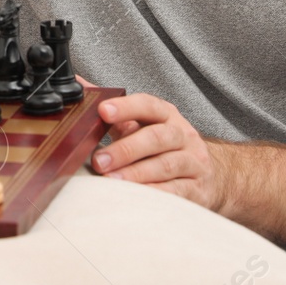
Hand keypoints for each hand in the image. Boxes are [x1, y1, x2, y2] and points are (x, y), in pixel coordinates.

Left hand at [92, 94, 225, 210]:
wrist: (206, 175)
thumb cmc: (163, 149)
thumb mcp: (142, 126)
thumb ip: (113, 111)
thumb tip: (80, 87)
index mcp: (166, 115)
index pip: (148, 105)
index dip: (125, 107)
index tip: (102, 111)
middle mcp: (183, 135)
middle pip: (156, 138)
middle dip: (125, 149)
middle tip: (99, 161)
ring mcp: (193, 162)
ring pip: (166, 165)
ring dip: (136, 174)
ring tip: (111, 181)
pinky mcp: (197, 189)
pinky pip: (176, 192)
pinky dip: (154, 194)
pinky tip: (135, 197)